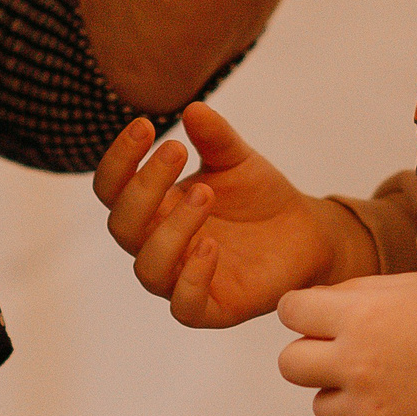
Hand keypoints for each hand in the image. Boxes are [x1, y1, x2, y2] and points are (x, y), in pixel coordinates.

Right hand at [92, 103, 374, 327]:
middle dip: (144, 187)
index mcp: (153, 206)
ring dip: (171, 229)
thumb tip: (193, 107)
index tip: (144, 125)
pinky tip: (211, 246)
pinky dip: (191, 277)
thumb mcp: (237, 159)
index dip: (119, 159)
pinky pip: (184, 306)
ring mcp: (180, 278)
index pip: (113, 188)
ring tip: (204, 192)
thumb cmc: (257, 196)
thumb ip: (215, 137)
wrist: (303, 231)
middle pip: (123, 225)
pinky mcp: (211, 308)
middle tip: (176, 150)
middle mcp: (157, 244)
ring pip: (149, 268)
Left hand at [276, 272, 416, 415]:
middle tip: (337, 346)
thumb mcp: (413, 284)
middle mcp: (356, 362)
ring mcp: (369, 406)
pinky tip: (391, 395)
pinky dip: (362, 414)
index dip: (302, 309)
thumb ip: (360, 291)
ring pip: (318, 403)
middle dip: (309, 352)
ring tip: (374, 375)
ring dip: (336, 389)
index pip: (290, 310)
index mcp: (361, 314)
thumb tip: (326, 300)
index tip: (314, 312)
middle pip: (290, 363)